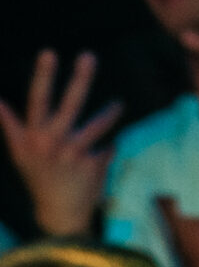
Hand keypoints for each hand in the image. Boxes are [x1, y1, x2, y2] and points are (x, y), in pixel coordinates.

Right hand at [0, 51, 121, 236]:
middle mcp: (56, 142)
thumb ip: (10, 124)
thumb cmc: (38, 179)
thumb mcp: (19, 152)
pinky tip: (106, 152)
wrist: (60, 214)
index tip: (49, 52)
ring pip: (96, 126)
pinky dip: (107, 149)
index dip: (43, 76)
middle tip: (89, 56)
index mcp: (35, 135)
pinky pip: (106, 149)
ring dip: (109, 114)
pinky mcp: (95, 167)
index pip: (38, 99)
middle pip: (70, 104)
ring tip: (119, 105)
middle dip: (80, 79)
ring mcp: (76, 154)